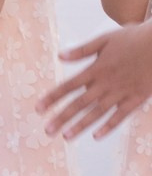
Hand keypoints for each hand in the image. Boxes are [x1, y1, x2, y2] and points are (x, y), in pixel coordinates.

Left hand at [39, 20, 151, 138]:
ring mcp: (122, 92)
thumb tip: (60, 56)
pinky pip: (121, 115)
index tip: (38, 109)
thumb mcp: (105, 39)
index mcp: (96, 69)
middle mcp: (106, 83)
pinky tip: (96, 136)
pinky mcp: (137, 98)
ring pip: (98, 112)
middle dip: (62, 117)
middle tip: (47, 131)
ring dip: (81, 125)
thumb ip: (82, 50)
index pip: (69, 86)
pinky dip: (108, 126)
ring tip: (66, 137)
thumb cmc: (134, 38)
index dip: (53, 98)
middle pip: (80, 103)